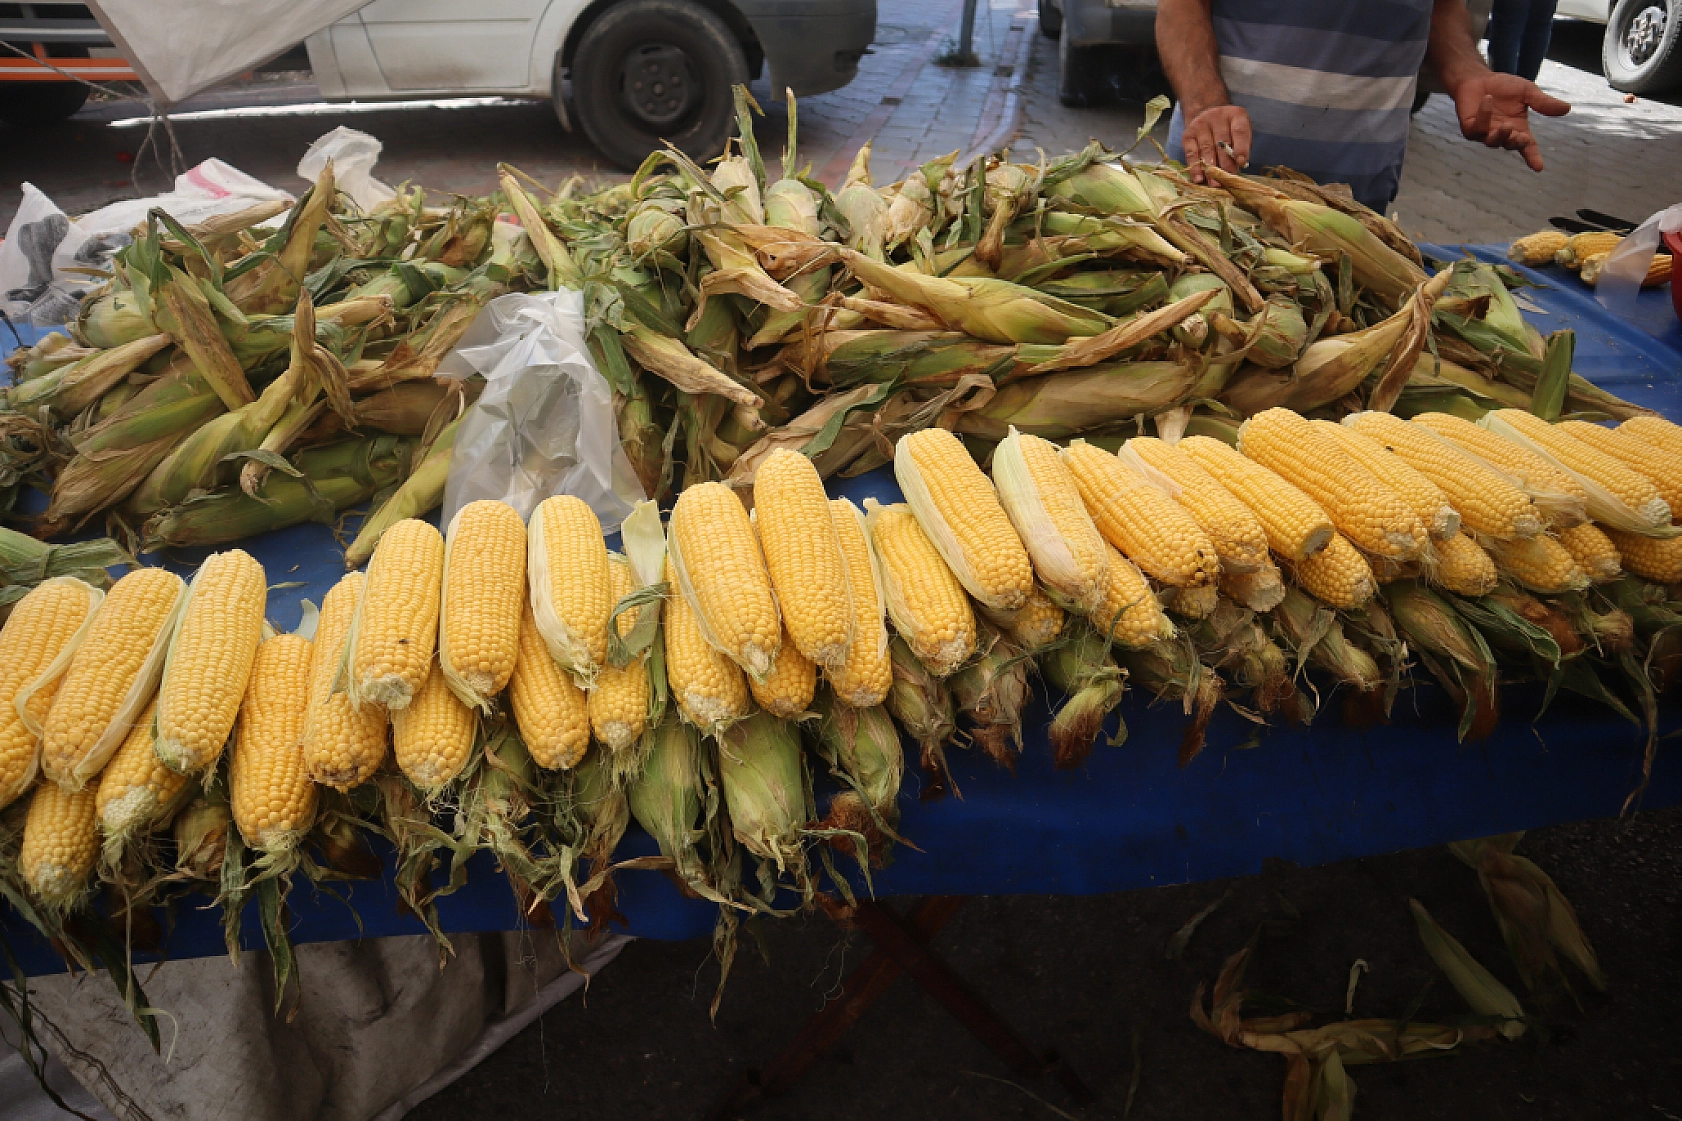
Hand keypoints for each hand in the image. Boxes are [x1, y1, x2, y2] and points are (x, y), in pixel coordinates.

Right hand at [1181, 104, 1252, 182]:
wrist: (1207, 115)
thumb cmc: (1229, 130)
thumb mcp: (1241, 133)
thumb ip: (1242, 147)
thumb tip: (1238, 167)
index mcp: (1236, 115)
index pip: (1239, 131)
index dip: (1241, 148)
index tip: (1242, 163)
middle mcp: (1218, 117)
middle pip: (1221, 143)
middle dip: (1225, 164)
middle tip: (1227, 179)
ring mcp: (1201, 125)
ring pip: (1206, 149)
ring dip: (1210, 169)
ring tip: (1214, 184)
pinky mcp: (1188, 134)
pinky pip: (1191, 153)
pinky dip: (1195, 167)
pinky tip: (1199, 178)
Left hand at [1451, 73, 1570, 170]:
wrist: (1479, 79)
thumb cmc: (1504, 87)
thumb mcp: (1528, 92)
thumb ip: (1544, 103)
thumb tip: (1567, 109)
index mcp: (1518, 129)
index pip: (1527, 147)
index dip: (1533, 157)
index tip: (1539, 167)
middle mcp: (1502, 134)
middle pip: (1510, 145)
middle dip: (1516, 142)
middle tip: (1521, 136)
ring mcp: (1485, 133)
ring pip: (1492, 142)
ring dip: (1501, 135)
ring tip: (1507, 125)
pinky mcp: (1469, 129)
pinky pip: (1476, 128)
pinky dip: (1484, 114)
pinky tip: (1487, 99)